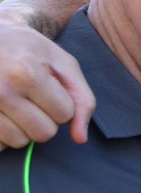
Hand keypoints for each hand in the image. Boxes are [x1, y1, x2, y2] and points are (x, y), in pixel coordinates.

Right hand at [0, 21, 94, 148]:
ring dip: (24, 128)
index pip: (64, 114)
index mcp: (27, 74)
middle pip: (43, 133)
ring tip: (17, 104)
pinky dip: (4, 135)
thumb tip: (80, 139)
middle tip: (33, 98)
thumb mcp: (61, 62)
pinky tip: (4, 115)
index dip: (62, 103)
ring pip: (19, 142)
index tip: (50, 88)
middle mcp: (1, 92)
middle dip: (45, 118)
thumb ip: (81, 98)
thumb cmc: (27, 49)